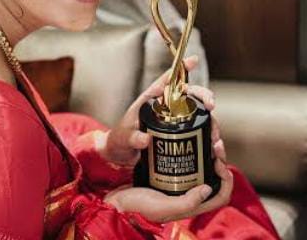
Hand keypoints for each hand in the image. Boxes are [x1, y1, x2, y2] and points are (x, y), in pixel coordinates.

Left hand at [101, 55, 217, 166]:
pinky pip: (200, 137)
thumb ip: (132, 138)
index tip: (193, 60)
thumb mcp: (123, 138)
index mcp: (151, 101)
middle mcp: (167, 110)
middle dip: (204, 98)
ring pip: (200, 118)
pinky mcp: (182, 138)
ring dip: (211, 125)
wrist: (121, 156)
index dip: (180, 69)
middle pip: (190, 97)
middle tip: (211, 106)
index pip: (167, 82)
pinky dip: (211, 144)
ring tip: (215, 139)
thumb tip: (144, 139)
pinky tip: (217, 153)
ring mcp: (176, 124)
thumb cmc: (120, 140)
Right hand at [103, 150, 232, 222]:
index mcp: (193, 205)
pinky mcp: (167, 174)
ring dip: (207, 151)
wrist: (117, 201)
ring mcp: (179, 184)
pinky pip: (185, 161)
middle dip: (218, 158)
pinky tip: (185, 137)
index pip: (222, 194)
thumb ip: (187, 202)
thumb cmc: (137, 207)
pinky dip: (190, 150)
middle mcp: (190, 194)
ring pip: (202, 166)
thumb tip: (209, 188)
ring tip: (205, 135)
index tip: (218, 160)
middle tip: (214, 140)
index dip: (226, 178)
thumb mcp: (163, 207)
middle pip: (214, 176)